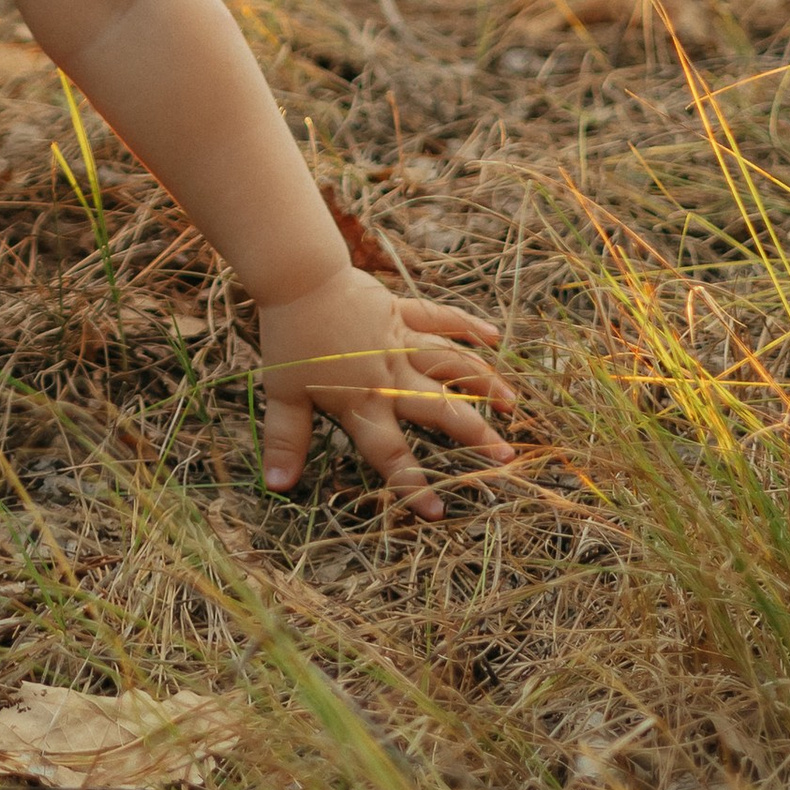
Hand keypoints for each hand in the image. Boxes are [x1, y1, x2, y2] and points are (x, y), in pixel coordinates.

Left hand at [255, 265, 513, 521]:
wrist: (298, 278)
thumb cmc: (289, 338)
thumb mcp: (282, 394)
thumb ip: (286, 440)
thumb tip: (277, 485)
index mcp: (362, 401)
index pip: (390, 452)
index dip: (411, 484)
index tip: (437, 511)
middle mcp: (390, 376)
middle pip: (439, 410)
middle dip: (474, 434)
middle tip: (507, 456)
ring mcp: (400, 342)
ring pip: (451, 366)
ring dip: (482, 383)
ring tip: (511, 405)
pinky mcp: (401, 312)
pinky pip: (440, 318)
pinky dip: (466, 325)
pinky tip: (492, 335)